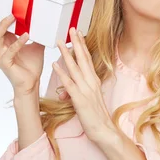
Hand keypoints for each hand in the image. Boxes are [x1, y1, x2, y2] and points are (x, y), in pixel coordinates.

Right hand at [0, 0, 44, 95]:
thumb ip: (38, 34)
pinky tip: (26, 35)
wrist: (32, 84)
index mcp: (7, 41)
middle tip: (2, 3)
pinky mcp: (5, 63)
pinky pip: (9, 51)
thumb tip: (48, 21)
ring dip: (5, 25)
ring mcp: (1, 55)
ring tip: (13, 16)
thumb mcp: (37, 45)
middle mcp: (1, 46)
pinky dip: (18, 42)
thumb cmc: (32, 66)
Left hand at [53, 27, 115, 144]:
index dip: (82, 45)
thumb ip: (81, 89)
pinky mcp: (79, 99)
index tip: (78, 33)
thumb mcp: (90, 98)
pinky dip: (61, 73)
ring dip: (66, 54)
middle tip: (71, 29)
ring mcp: (85, 89)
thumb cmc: (97, 115)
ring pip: (74, 67)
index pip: (88, 58)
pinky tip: (54, 65)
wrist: (104, 130)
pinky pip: (68, 83)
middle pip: (83, 58)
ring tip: (59, 42)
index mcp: (94, 80)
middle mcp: (91, 82)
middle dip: (76, 43)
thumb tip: (72, 85)